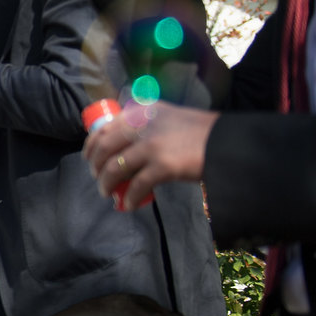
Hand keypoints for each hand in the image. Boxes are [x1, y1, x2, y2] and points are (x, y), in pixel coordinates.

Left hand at [82, 103, 216, 206]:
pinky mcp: (162, 166)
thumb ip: (146, 124)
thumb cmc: (199, 133)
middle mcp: (142, 125)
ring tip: (108, 193)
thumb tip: (123, 145)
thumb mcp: (168, 117)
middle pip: (104, 149)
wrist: (227, 141)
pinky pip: (136, 186)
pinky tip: (128, 204)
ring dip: (107, 184)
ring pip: (115, 168)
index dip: (91, 146)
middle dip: (96, 167)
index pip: (105, 128)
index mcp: (142, 111)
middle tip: (98, 179)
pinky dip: (129, 198)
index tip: (89, 158)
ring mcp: (151, 145)